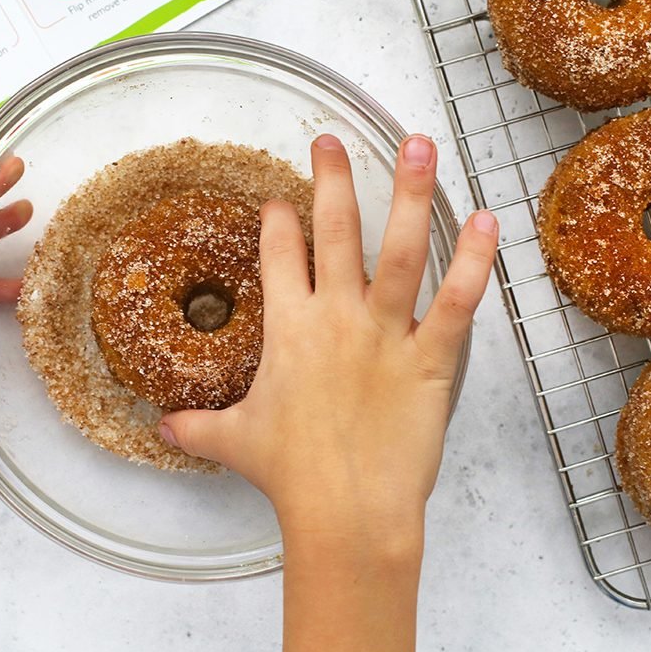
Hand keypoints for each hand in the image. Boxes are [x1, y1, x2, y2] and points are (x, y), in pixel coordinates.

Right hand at [157, 134, 497, 651]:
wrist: (344, 511)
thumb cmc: (290, 476)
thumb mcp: (234, 442)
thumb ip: (198, 425)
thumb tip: (163, 426)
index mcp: (287, 328)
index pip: (279, 254)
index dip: (279, 220)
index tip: (281, 198)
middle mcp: (335, 317)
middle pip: (335, 230)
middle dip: (333, 178)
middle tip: (333, 140)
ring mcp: (385, 333)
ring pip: (401, 248)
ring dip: (411, 191)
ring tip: (419, 143)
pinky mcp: (431, 360)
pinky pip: (457, 301)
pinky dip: (475, 262)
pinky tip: (487, 222)